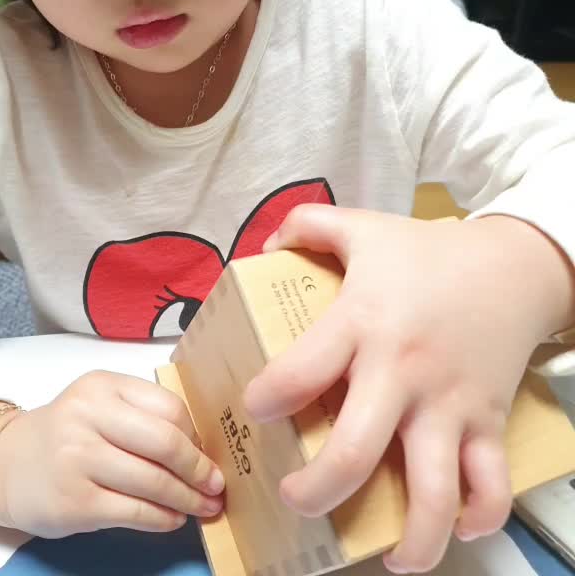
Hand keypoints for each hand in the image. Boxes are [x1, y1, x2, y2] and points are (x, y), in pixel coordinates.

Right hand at [0, 372, 224, 537]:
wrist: (5, 463)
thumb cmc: (67, 433)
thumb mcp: (100, 406)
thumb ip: (142, 415)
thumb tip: (201, 449)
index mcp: (103, 386)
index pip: (168, 407)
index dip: (197, 435)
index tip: (209, 453)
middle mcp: (89, 416)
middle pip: (165, 442)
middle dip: (200, 468)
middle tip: (218, 484)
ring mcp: (78, 459)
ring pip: (153, 481)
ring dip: (188, 498)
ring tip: (205, 506)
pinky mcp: (73, 502)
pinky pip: (134, 512)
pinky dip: (163, 518)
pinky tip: (174, 518)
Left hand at [243, 205, 573, 573]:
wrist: (512, 265)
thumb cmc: (426, 251)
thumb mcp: (362, 227)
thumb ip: (307, 225)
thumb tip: (265, 245)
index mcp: (363, 322)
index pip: (301, 372)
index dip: (268, 398)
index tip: (255, 409)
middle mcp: (403, 371)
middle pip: (355, 451)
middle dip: (316, 490)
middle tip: (294, 497)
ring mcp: (450, 403)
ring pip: (431, 489)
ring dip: (408, 539)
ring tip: (386, 558)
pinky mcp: (489, 420)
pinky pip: (490, 484)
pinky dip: (477, 517)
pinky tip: (453, 525)